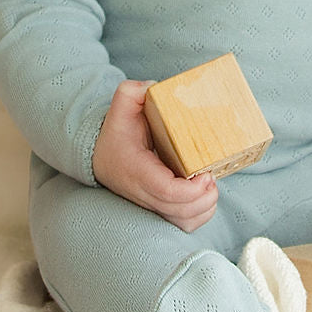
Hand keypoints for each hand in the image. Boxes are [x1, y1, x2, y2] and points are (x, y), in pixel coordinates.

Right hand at [91, 79, 218, 231]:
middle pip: (177, 211)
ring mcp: (149, 203)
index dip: (190, 190)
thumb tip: (153, 88)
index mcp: (135, 168)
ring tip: (211, 187)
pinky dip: (199, 215)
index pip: (164, 190)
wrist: (99, 154)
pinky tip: (205, 196)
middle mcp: (141, 191)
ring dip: (203, 209)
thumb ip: (133, 91)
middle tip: (212, 178)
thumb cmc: (116, 130)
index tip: (205, 175)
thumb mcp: (121, 105)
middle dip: (202, 199)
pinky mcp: (156, 208)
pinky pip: (181, 223)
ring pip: (181, 222)